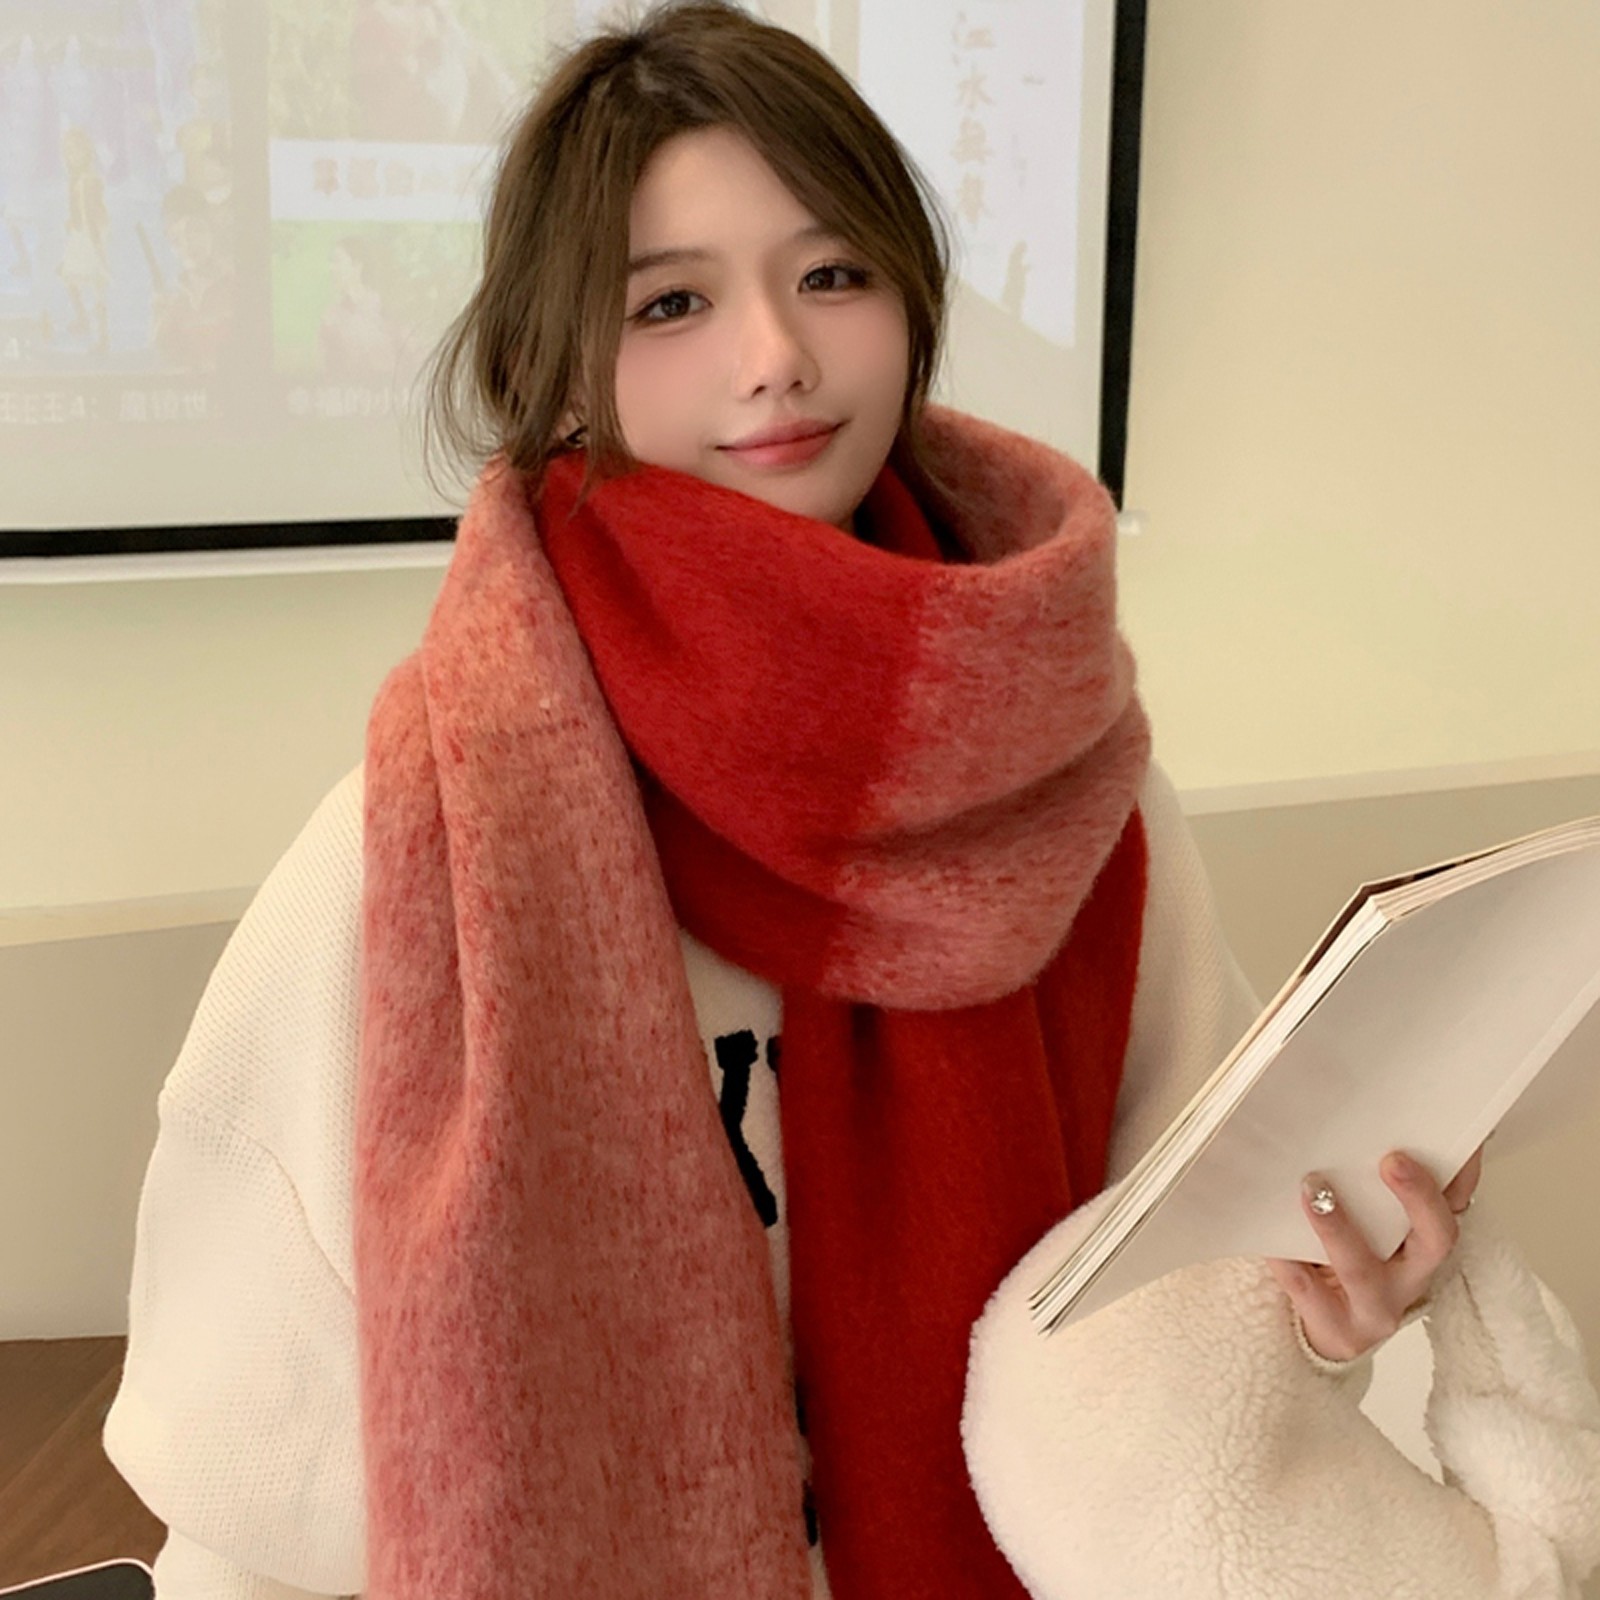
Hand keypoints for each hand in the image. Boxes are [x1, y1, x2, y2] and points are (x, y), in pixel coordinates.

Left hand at [1266, 1145, 1483, 1362]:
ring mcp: (1377, 1307)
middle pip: (1436, 1239)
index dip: (1465, 1170)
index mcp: (1426, 1240)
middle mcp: (1413, 1275)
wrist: (1325, 1323)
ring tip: (1313, 1186)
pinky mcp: (1338, 1330)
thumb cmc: (1348, 1254)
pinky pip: (1308, 1291)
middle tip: (1393, 1160)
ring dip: (1338, 1226)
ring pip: (1363, 1269)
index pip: (1458, 1201)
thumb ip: (1370, 1177)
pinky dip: (1288, 1263)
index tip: (1453, 1131)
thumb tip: (1366, 1112)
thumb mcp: (1372, 1218)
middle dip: (1418, 1199)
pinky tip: (1271, 1241)